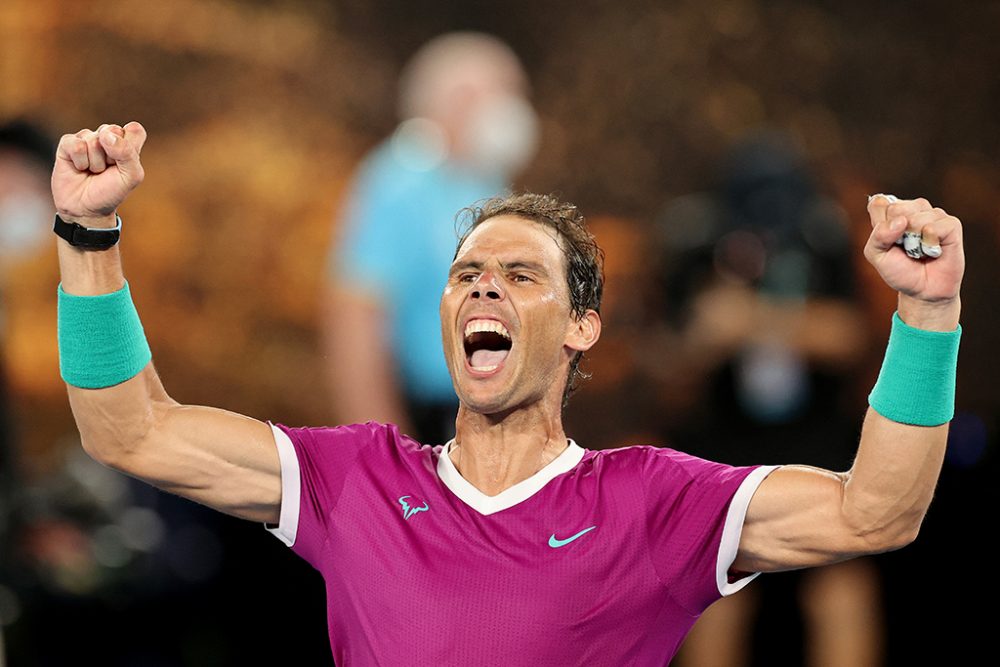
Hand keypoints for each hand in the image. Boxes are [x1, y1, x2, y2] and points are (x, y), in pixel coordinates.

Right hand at [51, 122, 146, 224]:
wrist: (86, 208)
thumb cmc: (111, 192)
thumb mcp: (130, 177)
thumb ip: (127, 153)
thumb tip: (106, 135)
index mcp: (127, 144)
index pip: (134, 129)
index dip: (129, 145)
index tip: (125, 162)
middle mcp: (107, 138)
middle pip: (112, 130)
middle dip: (111, 156)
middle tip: (107, 169)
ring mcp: (87, 139)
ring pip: (93, 139)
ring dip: (95, 162)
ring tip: (93, 171)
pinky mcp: (68, 144)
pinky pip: (76, 144)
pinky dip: (79, 161)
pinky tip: (79, 168)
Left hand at [864, 195, 963, 329]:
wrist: (922, 290)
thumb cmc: (899, 270)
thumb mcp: (876, 256)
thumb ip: (878, 236)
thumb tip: (901, 220)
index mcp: (892, 212)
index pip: (878, 203)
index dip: (879, 226)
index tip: (886, 242)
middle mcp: (913, 209)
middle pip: (896, 209)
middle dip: (895, 235)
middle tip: (905, 248)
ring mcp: (933, 214)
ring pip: (914, 218)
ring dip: (913, 243)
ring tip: (920, 251)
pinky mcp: (951, 224)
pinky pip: (933, 228)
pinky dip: (929, 244)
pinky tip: (933, 251)